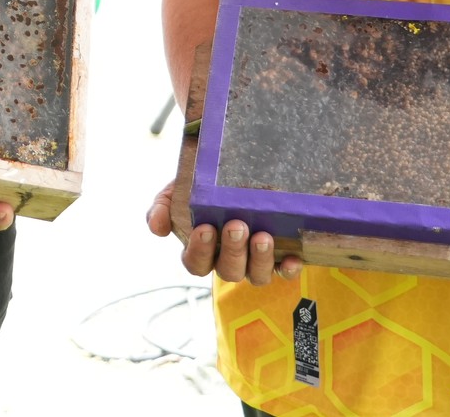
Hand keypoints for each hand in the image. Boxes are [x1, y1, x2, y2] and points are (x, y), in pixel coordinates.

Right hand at [145, 185, 299, 285]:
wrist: (233, 172)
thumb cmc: (199, 187)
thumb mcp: (175, 192)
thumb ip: (161, 206)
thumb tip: (156, 226)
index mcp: (200, 250)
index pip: (196, 263)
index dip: (200, 251)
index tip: (205, 228)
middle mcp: (228, 261)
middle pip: (228, 271)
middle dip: (233, 251)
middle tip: (237, 226)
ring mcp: (254, 262)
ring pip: (256, 276)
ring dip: (259, 260)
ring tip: (263, 236)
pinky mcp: (280, 258)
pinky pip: (285, 272)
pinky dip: (289, 269)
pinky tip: (293, 258)